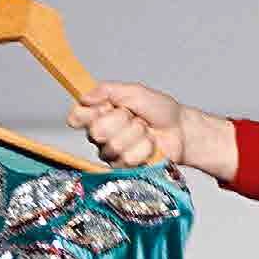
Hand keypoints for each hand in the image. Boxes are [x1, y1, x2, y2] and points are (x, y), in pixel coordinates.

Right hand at [68, 81, 238, 179]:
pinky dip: (144, 149)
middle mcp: (101, 135)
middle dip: (122, 121)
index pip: (77, 116)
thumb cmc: (160, 110)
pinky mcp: (124, 168)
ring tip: (146, 131)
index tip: (107, 107)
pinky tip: (149, 145)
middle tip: (135, 118)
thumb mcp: (134, 91)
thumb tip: (83, 97)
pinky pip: (127, 159)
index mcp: (99, 114)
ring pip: (115, 146)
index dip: (89, 113)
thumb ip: (106, 90)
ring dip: (137, 135)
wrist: (181, 130)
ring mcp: (111, 153)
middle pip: (96, 131)